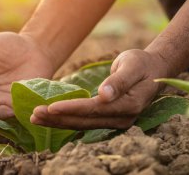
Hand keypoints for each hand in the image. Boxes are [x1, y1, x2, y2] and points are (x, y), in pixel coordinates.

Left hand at [30, 49, 168, 129]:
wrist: (153, 71)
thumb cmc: (142, 64)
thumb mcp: (133, 65)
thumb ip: (119, 81)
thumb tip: (104, 95)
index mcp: (128, 105)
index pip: (94, 109)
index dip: (72, 109)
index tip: (51, 107)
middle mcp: (121, 118)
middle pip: (84, 121)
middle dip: (58, 119)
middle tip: (34, 115)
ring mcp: (115, 121)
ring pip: (82, 124)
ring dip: (58, 123)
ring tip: (35, 119)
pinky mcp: (108, 119)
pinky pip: (84, 122)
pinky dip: (66, 121)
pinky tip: (50, 119)